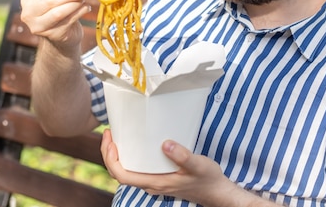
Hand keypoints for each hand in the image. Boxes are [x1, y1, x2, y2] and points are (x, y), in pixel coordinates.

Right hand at [20, 0, 91, 52]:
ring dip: (76, 3)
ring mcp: (39, 26)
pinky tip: (85, 8)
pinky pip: (69, 20)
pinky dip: (80, 12)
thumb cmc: (59, 11)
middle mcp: (29, 13)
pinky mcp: (53, 35)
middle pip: (51, 0)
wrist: (62, 34)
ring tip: (84, 0)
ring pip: (59, 12)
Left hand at [101, 130, 278, 206]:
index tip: (111, 140)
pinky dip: (129, 156)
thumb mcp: (198, 165)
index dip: (111, 159)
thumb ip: (182, 155)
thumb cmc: (207, 179)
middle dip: (109, 153)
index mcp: (155, 182)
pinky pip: (136, 169)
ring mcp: (154, 182)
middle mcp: (151, 184)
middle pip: (120, 173)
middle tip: (110, 133)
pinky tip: (135, 144)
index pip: (122, 175)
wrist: (216, 192)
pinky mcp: (159, 178)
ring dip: (118, 155)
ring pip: (127, 171)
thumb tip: (165, 144)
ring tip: (117, 136)